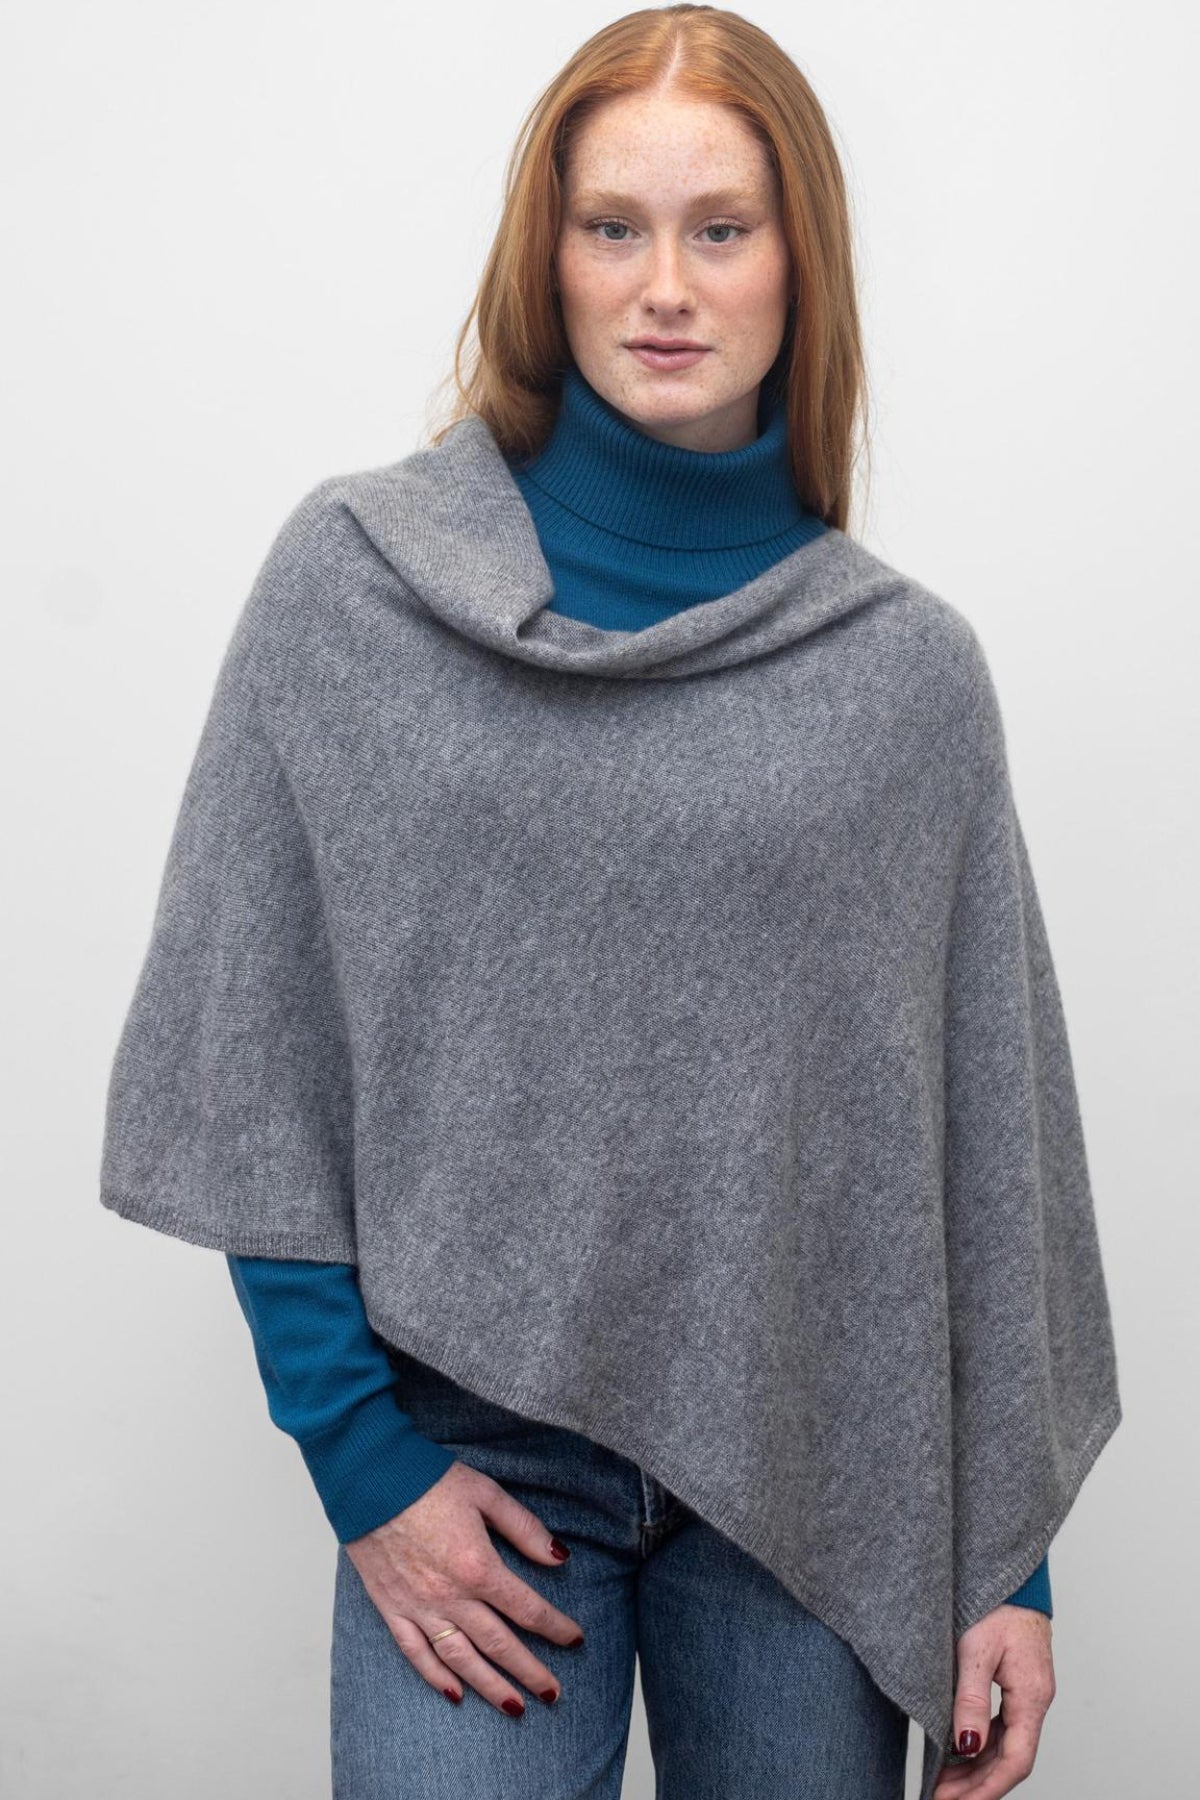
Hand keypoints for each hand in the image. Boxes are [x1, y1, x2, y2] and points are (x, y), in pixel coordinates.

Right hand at [343, 1458, 583, 1714]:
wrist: (370, 1478)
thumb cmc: (428, 1480)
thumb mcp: (486, 1493)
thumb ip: (524, 1528)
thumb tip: (559, 1557)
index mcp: (478, 1567)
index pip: (528, 1609)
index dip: (556, 1628)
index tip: (575, 1639)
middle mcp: (451, 1596)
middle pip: (499, 1645)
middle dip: (530, 1672)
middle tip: (553, 1694)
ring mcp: (419, 1607)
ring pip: (461, 1660)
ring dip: (491, 1687)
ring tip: (515, 1708)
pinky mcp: (391, 1608)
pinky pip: (416, 1653)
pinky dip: (436, 1678)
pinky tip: (455, 1694)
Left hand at [931, 1603, 1055, 1797]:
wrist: (1009, 1569)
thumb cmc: (995, 1600)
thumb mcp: (975, 1649)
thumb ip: (971, 1699)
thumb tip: (966, 1747)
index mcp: (1032, 1695)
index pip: (1016, 1760)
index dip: (987, 1789)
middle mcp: (1035, 1699)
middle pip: (1010, 1758)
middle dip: (977, 1785)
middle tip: (939, 1797)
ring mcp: (1028, 1692)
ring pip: (1006, 1745)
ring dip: (976, 1768)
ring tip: (942, 1782)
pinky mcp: (1017, 1682)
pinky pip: (1002, 1726)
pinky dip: (980, 1744)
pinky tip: (958, 1750)